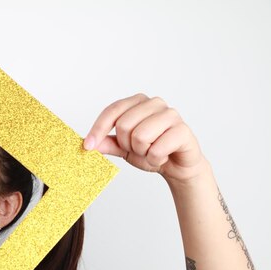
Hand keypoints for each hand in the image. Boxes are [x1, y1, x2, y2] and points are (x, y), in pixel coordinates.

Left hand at [84, 93, 205, 182]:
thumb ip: (107, 143)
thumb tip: (88, 143)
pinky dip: (155, 159)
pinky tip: (163, 157)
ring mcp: (171, 114)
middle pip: (124, 125)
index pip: (112, 110)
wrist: (177, 166)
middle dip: (127, 145)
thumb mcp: (123, 148)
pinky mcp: (183, 130)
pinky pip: (157, 149)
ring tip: (151, 152)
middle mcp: (154, 103)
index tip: (88, 146)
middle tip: (139, 149)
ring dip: (142, 152)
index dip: (98, 129)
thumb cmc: (151, 151)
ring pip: (140, 136)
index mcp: (138, 102)